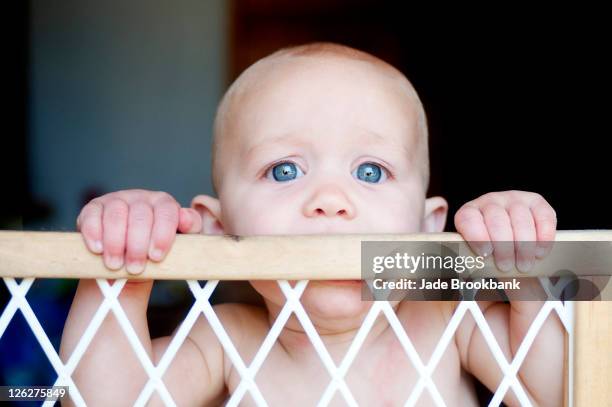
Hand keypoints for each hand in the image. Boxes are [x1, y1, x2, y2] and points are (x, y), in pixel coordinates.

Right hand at [77, 189, 201, 273]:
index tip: (157, 257)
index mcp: (163, 203)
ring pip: (116, 215)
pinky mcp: (93, 208)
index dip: (162, 235)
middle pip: (140, 216)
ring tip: (116, 265)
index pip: (167, 213)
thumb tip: (187, 219)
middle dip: (137, 245)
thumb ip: (188, 229)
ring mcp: (116, 200)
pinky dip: (94, 233)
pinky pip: (92, 216)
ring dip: (115, 243)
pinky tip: (98, 250)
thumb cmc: (154, 251)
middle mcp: (140, 198)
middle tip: (136, 268)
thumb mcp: (177, 243)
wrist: (125, 261)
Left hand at [454, 190, 556, 271]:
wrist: (511, 245)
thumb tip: (473, 279)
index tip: (484, 254)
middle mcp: (490, 202)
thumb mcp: (478, 260)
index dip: (476, 235)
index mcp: (469, 213)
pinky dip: (543, 236)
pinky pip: (543, 216)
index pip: (468, 219)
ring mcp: (514, 199)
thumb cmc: (491, 256)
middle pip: (496, 220)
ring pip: (520, 219)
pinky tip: (540, 252)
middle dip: (503, 246)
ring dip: (524, 245)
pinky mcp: (536, 202)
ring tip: (524, 265)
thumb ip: (476, 268)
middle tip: (506, 267)